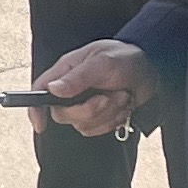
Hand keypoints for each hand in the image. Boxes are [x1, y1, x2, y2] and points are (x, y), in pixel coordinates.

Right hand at [36, 38, 150, 138]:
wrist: (152, 70)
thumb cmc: (125, 58)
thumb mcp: (102, 62)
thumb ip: (78, 77)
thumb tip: (53, 89)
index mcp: (67, 72)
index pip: (40, 91)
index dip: (35, 108)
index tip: (41, 124)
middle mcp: (72, 90)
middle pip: (62, 114)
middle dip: (88, 111)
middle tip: (106, 98)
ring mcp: (85, 104)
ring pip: (82, 125)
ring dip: (107, 114)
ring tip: (120, 95)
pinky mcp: (100, 116)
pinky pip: (98, 130)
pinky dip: (114, 120)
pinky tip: (123, 105)